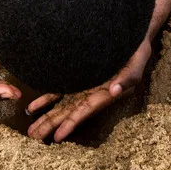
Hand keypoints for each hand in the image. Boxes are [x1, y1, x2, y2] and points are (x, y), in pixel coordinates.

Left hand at [26, 36, 152, 141]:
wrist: (129, 31)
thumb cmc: (136, 46)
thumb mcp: (139, 58)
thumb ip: (129, 76)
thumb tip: (116, 91)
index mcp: (106, 92)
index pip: (85, 111)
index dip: (71, 124)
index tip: (57, 137)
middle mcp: (93, 92)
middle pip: (70, 112)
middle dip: (52, 125)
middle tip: (34, 138)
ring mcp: (83, 85)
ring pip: (62, 104)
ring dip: (47, 116)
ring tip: (31, 131)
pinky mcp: (75, 75)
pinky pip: (58, 89)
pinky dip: (46, 99)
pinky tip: (33, 106)